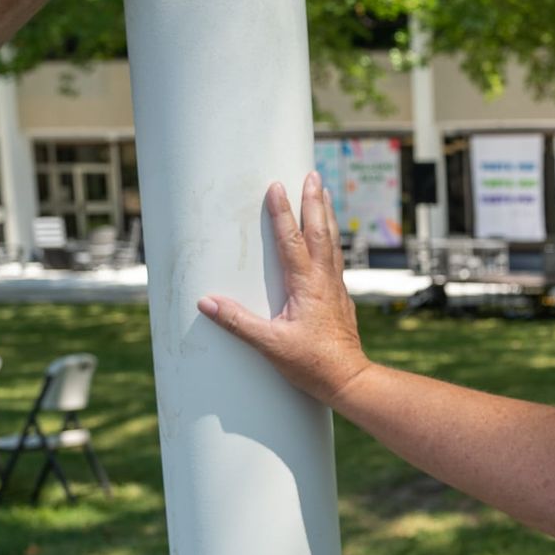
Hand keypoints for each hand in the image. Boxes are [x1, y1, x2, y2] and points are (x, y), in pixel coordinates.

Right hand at [198, 174, 372, 406]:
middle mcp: (324, 281)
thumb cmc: (312, 364)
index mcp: (307, 286)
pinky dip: (330, 240)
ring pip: (331, 243)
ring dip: (326, 216)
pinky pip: (334, 259)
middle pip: (320, 232)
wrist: (349, 380)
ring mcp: (335, 288)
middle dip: (314, 201)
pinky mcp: (339, 298)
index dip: (283, 213)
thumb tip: (206, 303)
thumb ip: (238, 322)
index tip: (277, 186)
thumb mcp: (270, 345)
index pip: (292, 241)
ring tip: (323, 192)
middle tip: (313, 174)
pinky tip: (328, 238)